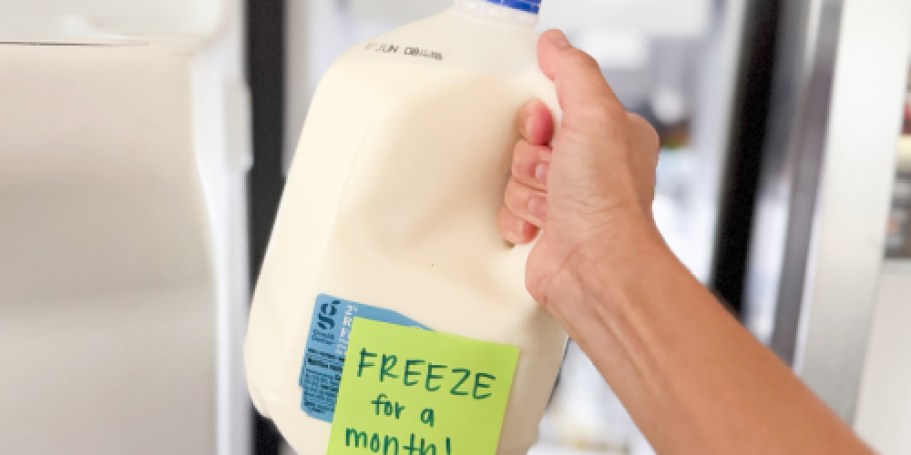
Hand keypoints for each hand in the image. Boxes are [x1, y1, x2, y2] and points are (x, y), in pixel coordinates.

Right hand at [497, 30, 662, 308]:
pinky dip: (518, 218)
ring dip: (526, 192)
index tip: (547, 130)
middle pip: (528, 141)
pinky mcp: (542, 229)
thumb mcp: (595, 114)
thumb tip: (554, 43)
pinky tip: (541, 228)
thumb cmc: (606, 201)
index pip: (554, 105)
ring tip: (551, 208)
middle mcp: (590, 168)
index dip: (539, 118)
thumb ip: (574, 71)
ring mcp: (565, 200)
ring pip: (514, 176)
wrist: (594, 267)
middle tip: (553, 174)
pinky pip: (506, 208)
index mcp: (610, 135)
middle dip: (531, 159)